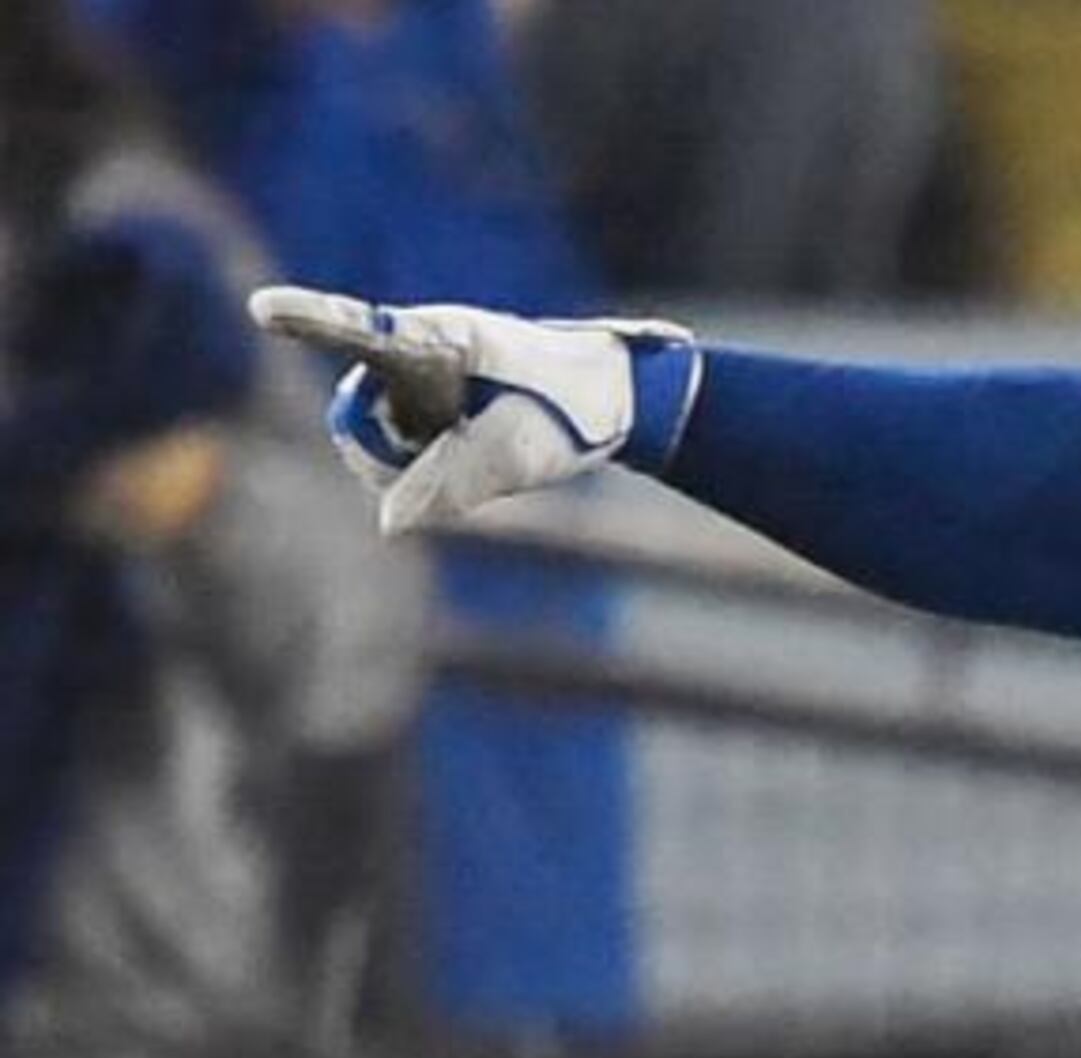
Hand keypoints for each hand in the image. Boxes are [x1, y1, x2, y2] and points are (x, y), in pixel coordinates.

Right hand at [246, 285, 688, 534]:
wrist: (618, 399)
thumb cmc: (571, 412)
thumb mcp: (515, 455)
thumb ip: (448, 485)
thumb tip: (390, 524)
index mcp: (439, 339)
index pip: (362, 330)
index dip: (309, 320)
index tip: (260, 308)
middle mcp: (415, 347)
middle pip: (359, 417)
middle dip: (395, 451)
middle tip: (472, 446)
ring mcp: (415, 374)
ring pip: (377, 439)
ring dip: (419, 458)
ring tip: (484, 439)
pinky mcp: (423, 399)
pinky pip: (401, 448)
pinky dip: (430, 462)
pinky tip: (475, 446)